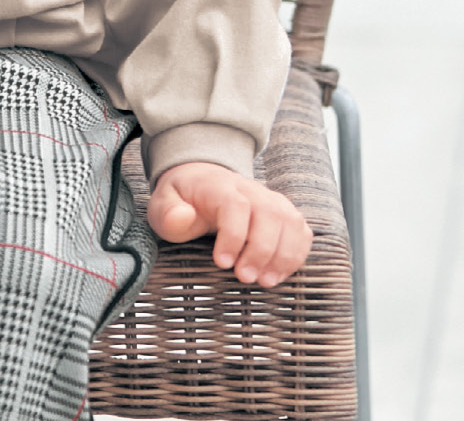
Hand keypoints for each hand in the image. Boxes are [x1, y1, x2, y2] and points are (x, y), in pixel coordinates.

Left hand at [146, 161, 312, 287]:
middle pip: (268, 214)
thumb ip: (168, 213)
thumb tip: (183, 217)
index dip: (234, 235)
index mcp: (219, 185)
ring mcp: (270, 200)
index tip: (222, 263)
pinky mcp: (284, 214)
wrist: (201, 181)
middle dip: (260, 250)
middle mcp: (250, 189)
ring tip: (265, 281)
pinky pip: (301, 231)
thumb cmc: (182, 200)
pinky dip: (296, 254)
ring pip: (290, 222)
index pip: (235, 205)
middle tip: (245, 278)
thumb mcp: (163, 204)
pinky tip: (279, 274)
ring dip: (283, 255)